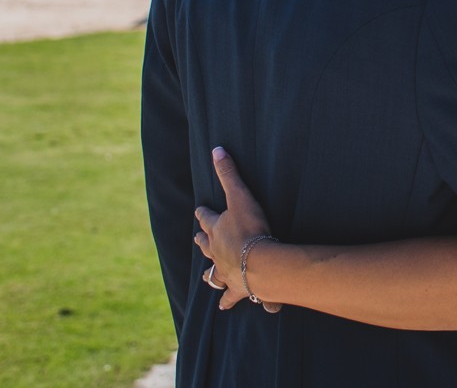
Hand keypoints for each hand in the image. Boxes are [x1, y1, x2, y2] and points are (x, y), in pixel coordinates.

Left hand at [194, 147, 282, 312]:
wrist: (259, 263)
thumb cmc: (250, 229)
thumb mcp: (241, 196)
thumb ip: (230, 173)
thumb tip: (217, 149)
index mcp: (217, 230)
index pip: (207, 218)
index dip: (203, 213)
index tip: (199, 210)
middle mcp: (216, 252)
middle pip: (206, 245)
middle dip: (202, 241)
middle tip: (198, 238)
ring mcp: (225, 271)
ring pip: (213, 273)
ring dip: (210, 274)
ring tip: (206, 276)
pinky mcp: (237, 288)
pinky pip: (232, 296)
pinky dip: (229, 301)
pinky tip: (226, 307)